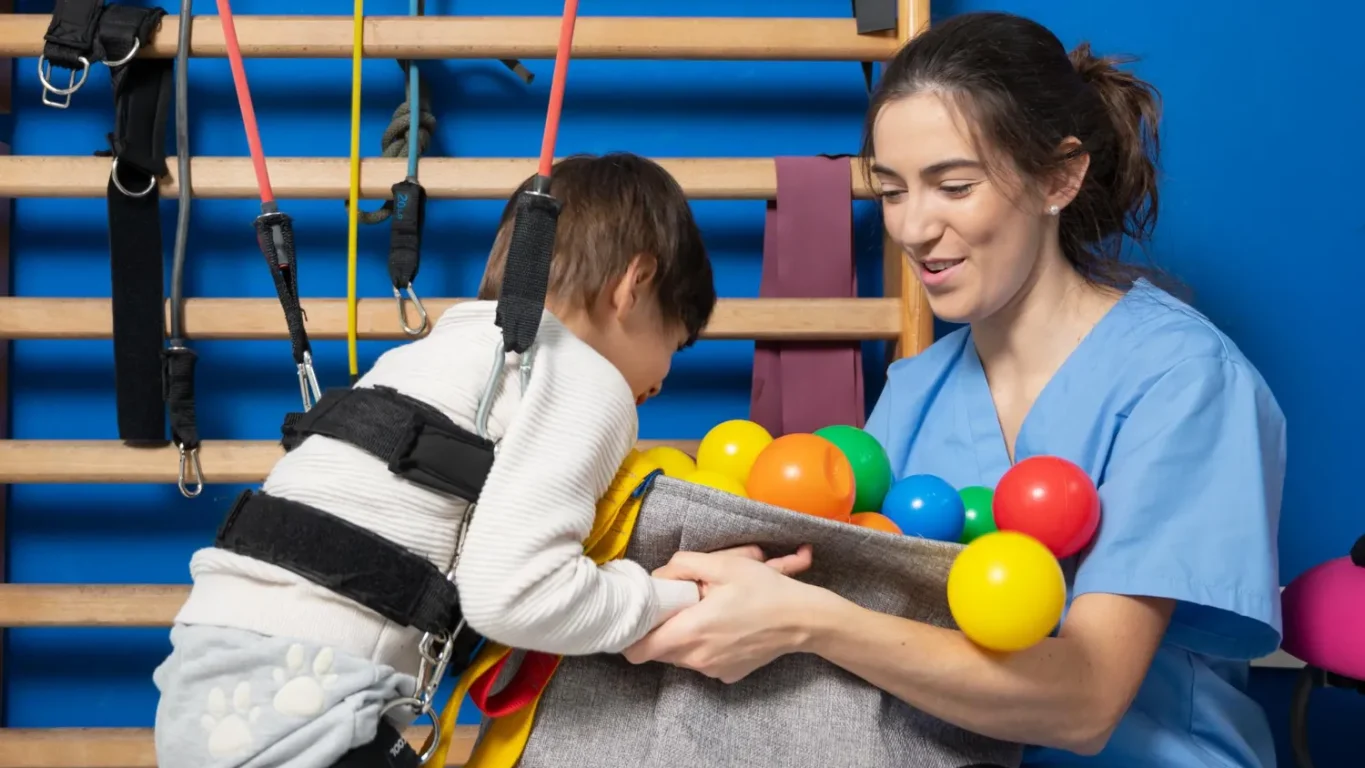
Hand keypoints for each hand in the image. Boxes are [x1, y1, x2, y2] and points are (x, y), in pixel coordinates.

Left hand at [624, 545, 817, 682]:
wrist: (803, 620)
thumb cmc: (764, 590)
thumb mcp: (724, 564)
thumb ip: (682, 565)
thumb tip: (657, 577)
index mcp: (691, 631)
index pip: (637, 651)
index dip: (633, 634)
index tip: (643, 616)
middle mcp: (697, 658)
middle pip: (658, 651)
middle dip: (662, 629)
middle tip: (680, 606)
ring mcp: (712, 670)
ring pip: (680, 656)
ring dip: (684, 636)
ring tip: (707, 613)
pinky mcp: (727, 675)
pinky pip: (702, 661)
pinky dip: (705, 647)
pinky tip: (725, 628)